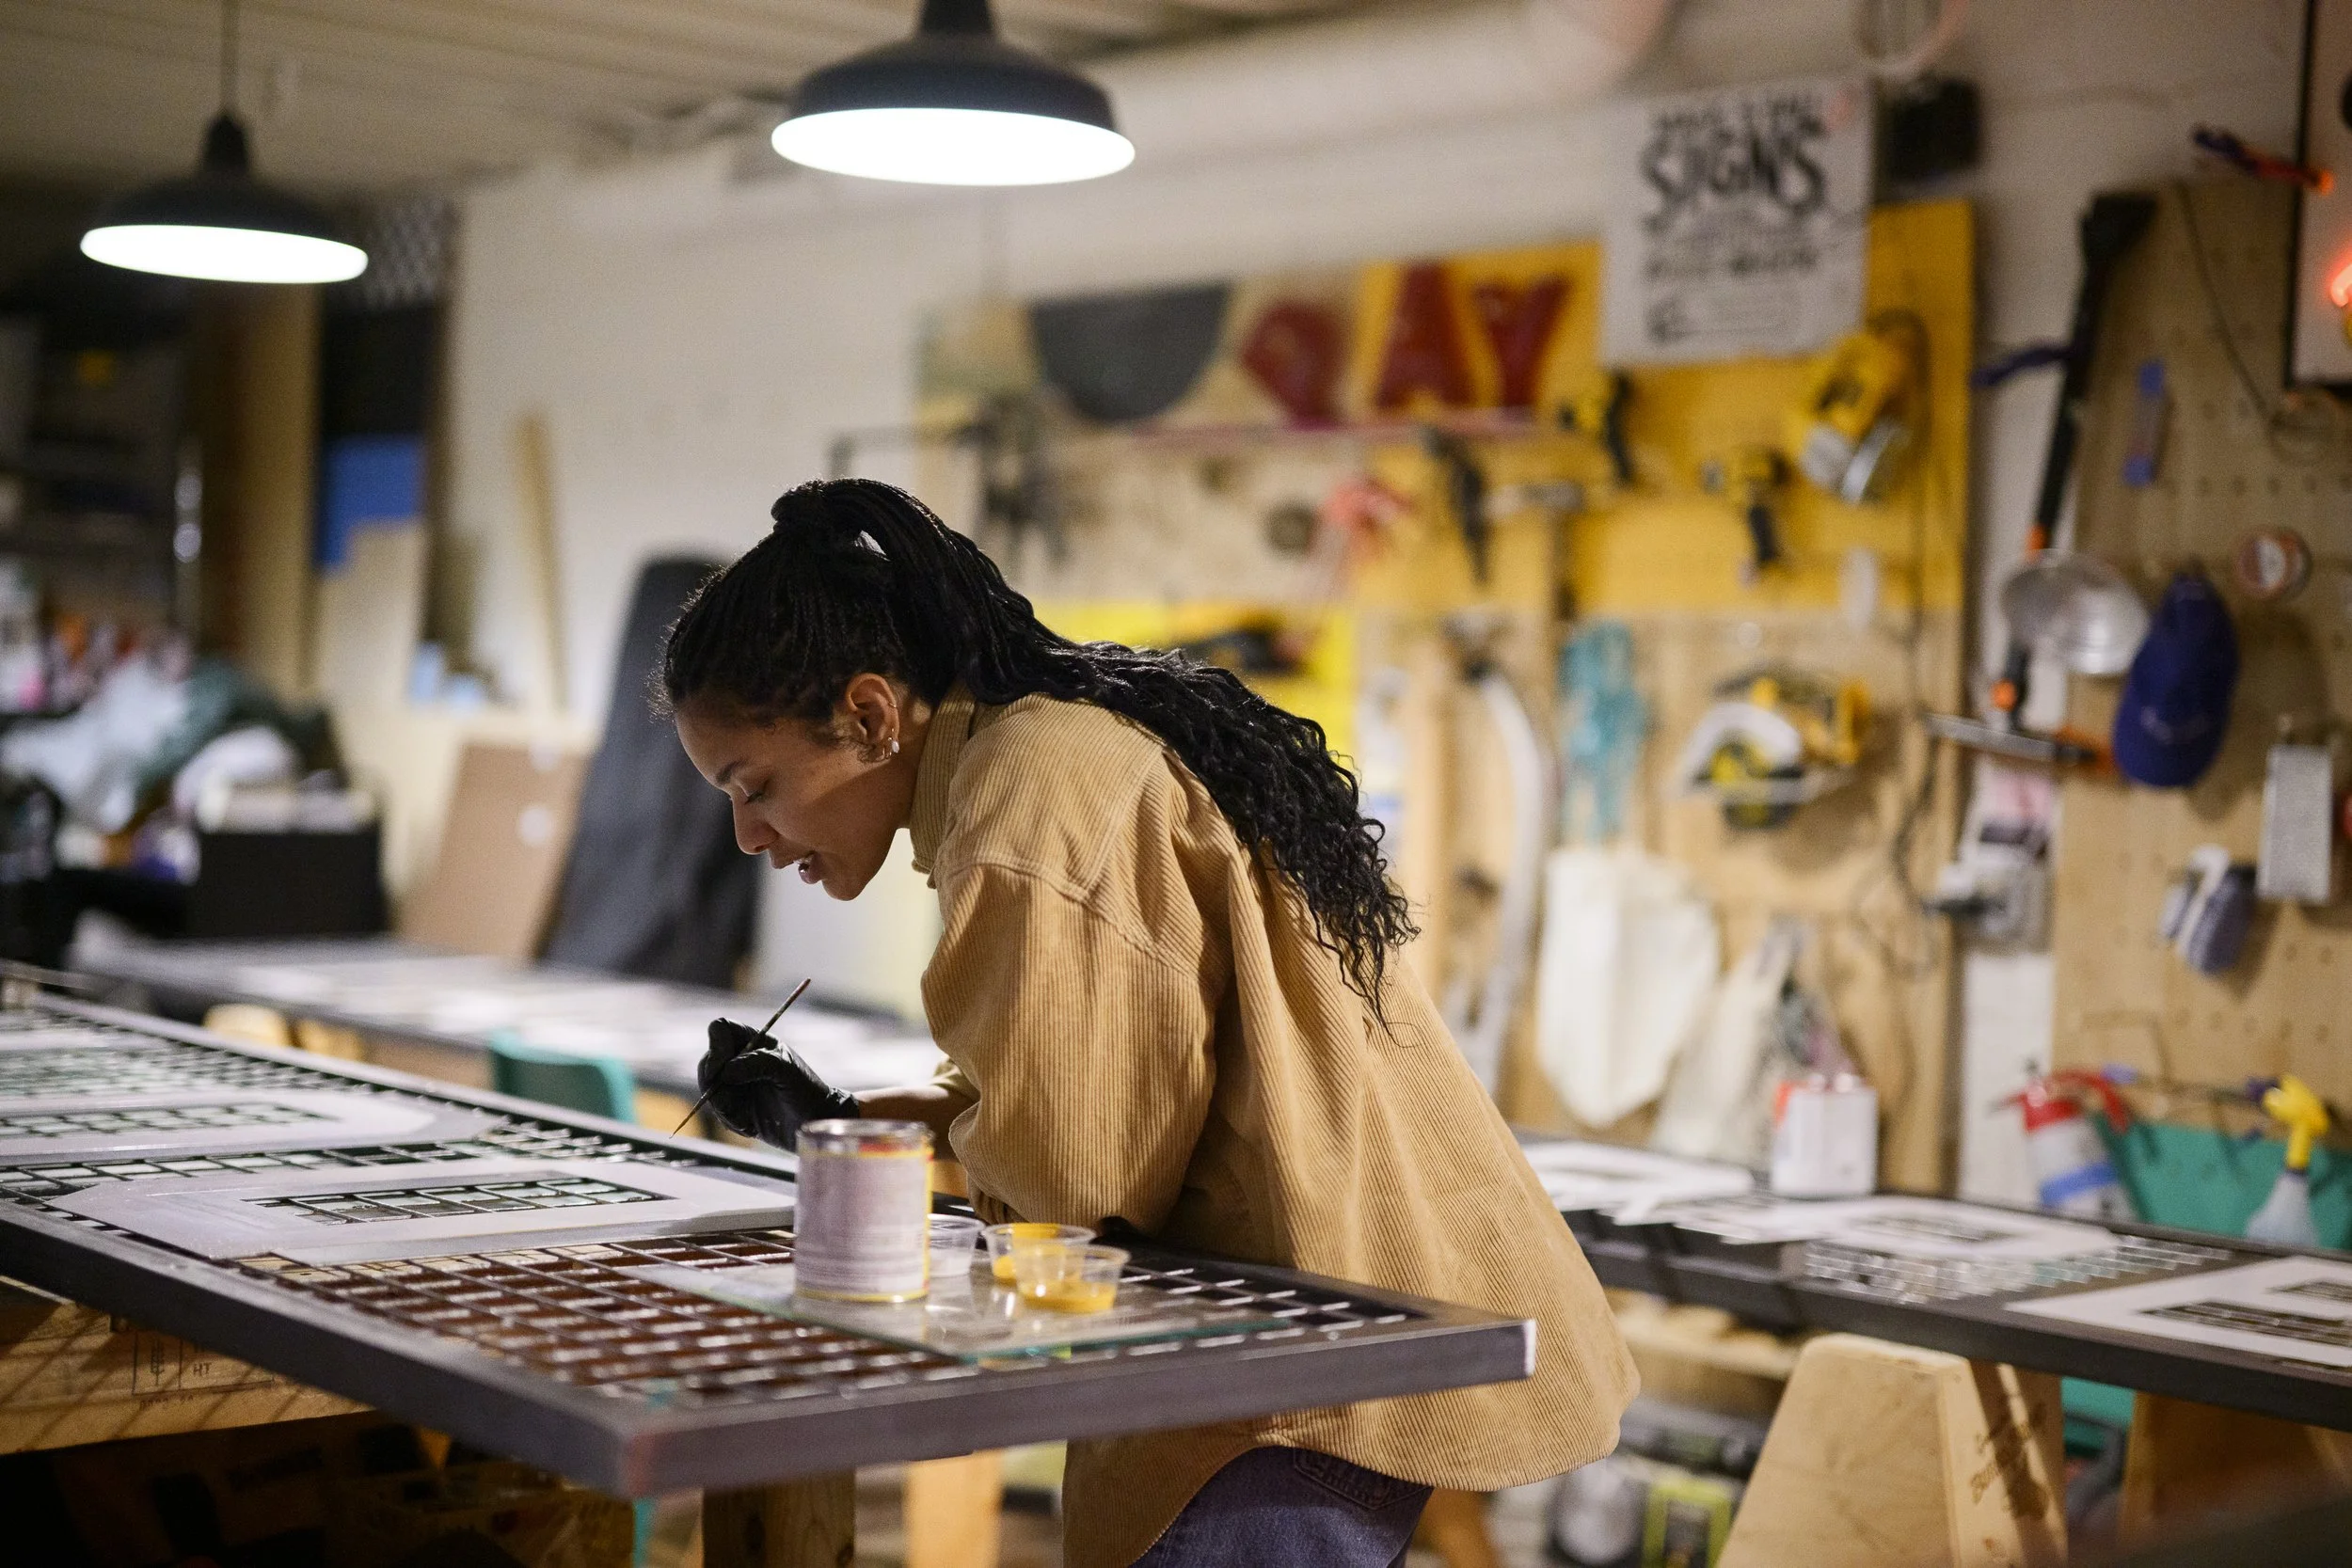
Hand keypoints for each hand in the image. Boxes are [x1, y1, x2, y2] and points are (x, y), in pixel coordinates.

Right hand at [697, 1017, 861, 1149]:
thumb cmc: (806, 1090)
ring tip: (746, 1118)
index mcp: (754, 1041)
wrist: (813, 1123)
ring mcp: (736, 1084)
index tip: (722, 1068)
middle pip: (707, 1062)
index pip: (720, 1029)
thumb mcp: (785, 1070)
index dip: (716, 1046)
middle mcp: (741, 1060)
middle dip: (714, 1084)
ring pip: (709, 1090)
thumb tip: (726, 1072)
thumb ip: (756, 1064)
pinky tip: (750, 1126)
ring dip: (723, 1107)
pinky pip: (717, 1111)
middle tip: (730, 1102)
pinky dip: (729, 1120)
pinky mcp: (735, 1106)